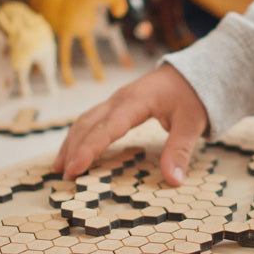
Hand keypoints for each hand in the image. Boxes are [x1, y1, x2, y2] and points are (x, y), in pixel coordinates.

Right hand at [53, 64, 208, 182]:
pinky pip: (92, 120)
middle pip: (88, 123)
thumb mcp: (192, 123)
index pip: (107, 127)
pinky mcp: (117, 106)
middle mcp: (120, 99)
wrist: (193, 73)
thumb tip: (173, 180)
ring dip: (71, 143)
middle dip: (73, 149)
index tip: (76, 168)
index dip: (89, 148)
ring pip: (85, 121)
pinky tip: (73, 152)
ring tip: (60, 167)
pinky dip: (79, 137)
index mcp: (136, 101)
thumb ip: (180, 150)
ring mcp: (116, 101)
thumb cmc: (193, 97)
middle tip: (64, 175)